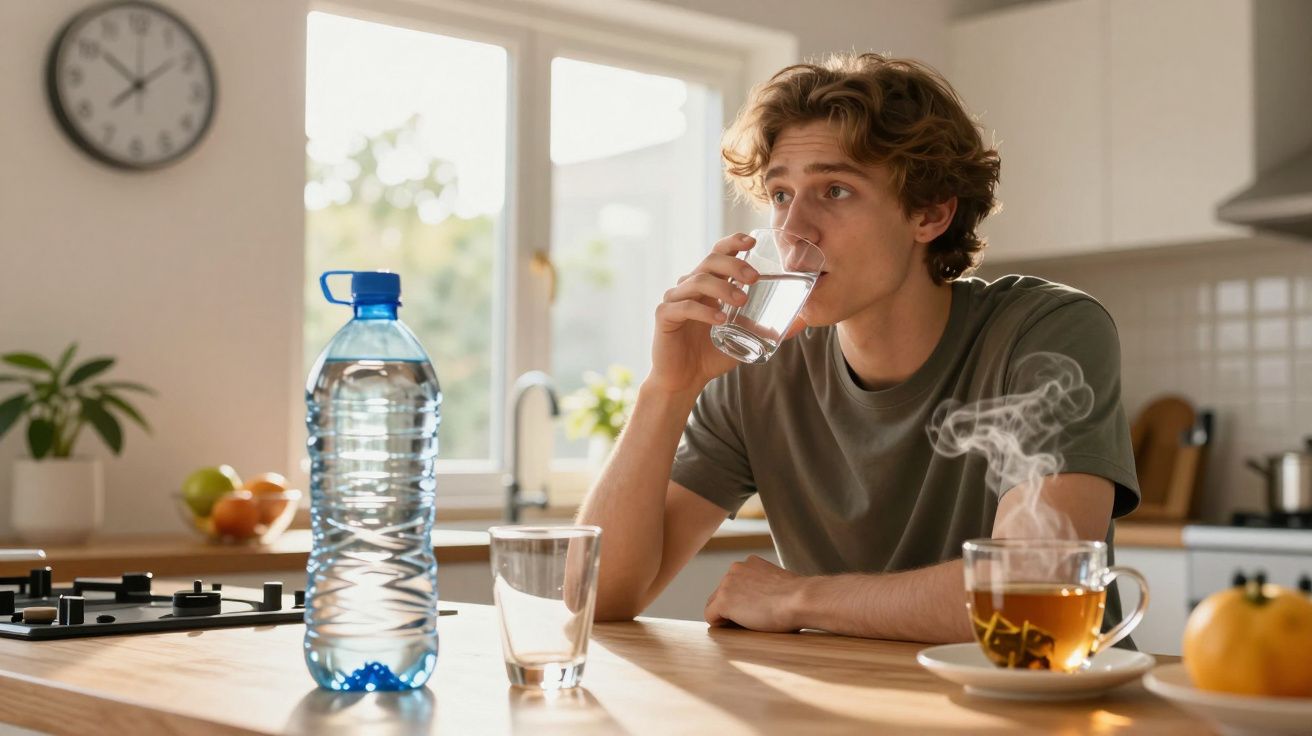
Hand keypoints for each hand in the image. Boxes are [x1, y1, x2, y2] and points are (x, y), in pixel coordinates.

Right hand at [648, 233, 758, 395]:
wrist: (685, 380)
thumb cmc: (711, 355)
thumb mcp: (745, 339)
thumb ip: (769, 328)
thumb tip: (803, 321)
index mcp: (708, 285)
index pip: (718, 253)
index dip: (733, 243)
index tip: (751, 242)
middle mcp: (690, 286)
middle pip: (710, 261)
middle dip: (733, 264)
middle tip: (754, 278)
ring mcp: (675, 299)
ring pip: (697, 280)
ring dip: (722, 287)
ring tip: (742, 301)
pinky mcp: (664, 316)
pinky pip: (684, 306)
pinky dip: (703, 310)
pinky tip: (720, 319)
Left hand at [704, 555, 805, 632]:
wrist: (801, 599)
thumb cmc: (798, 597)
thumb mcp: (779, 584)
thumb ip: (765, 586)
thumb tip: (764, 601)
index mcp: (750, 563)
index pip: (734, 583)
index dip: (741, 600)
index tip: (754, 610)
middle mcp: (735, 569)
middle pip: (722, 593)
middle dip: (732, 607)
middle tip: (751, 619)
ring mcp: (727, 584)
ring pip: (714, 605)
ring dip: (727, 615)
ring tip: (748, 624)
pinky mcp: (724, 601)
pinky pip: (711, 616)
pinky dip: (720, 625)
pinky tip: (736, 628)